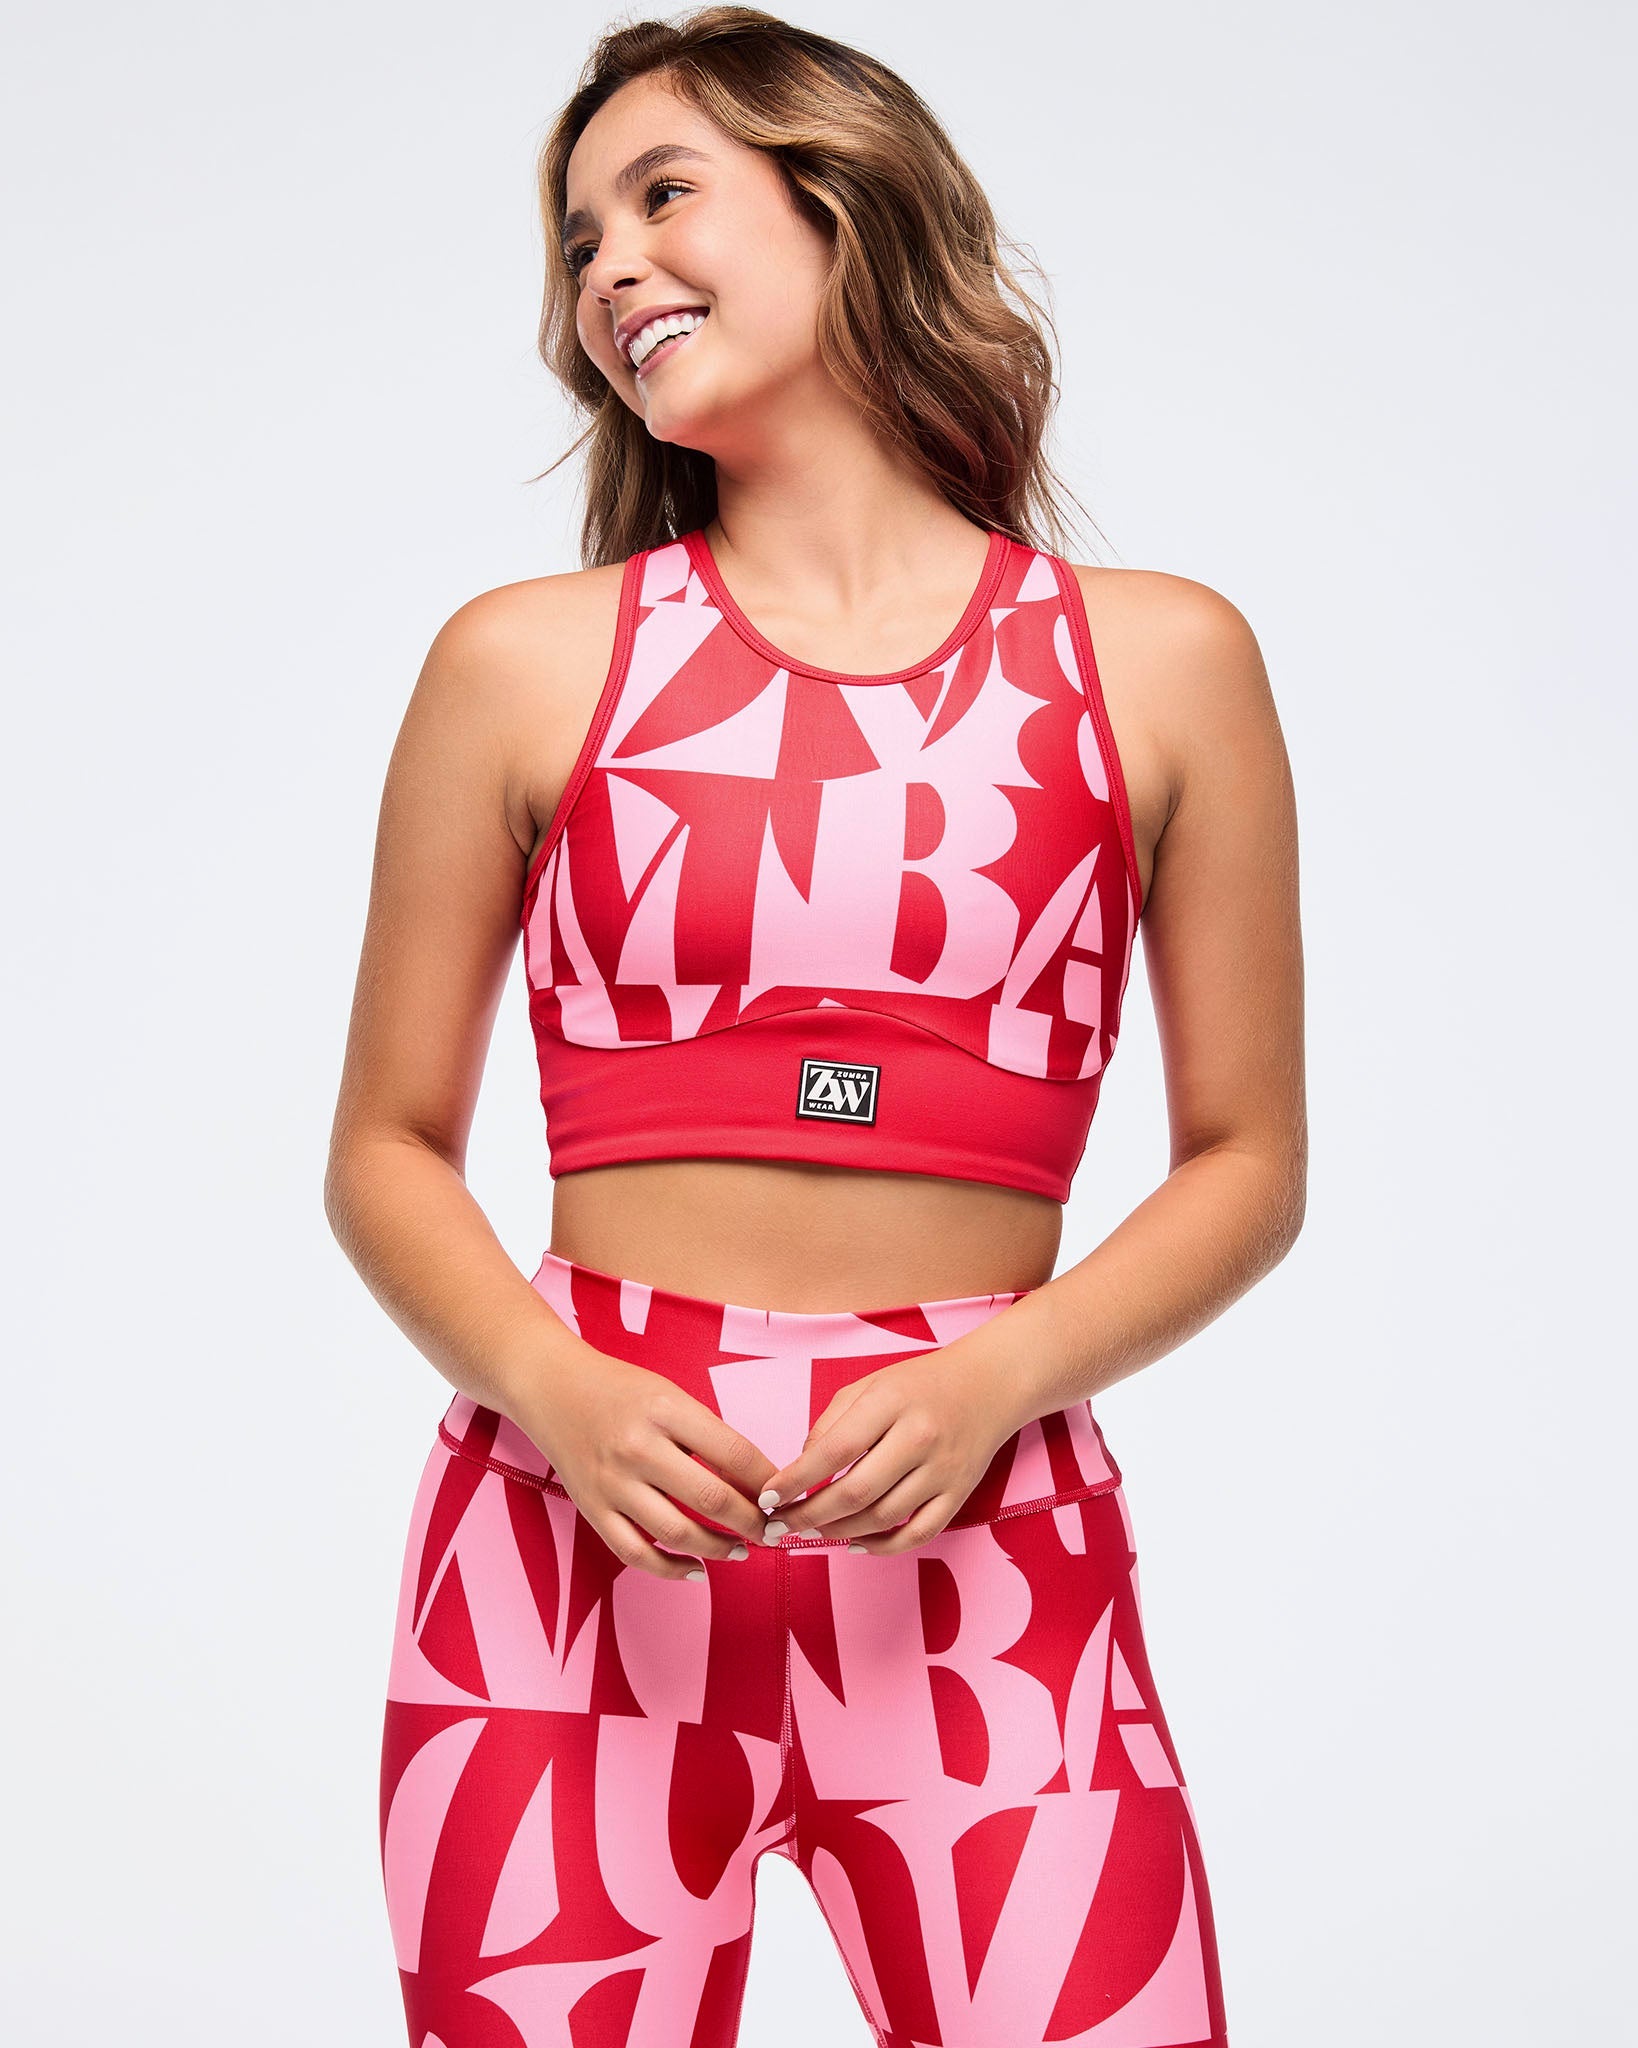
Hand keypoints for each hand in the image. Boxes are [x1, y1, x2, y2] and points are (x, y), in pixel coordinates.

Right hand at [511, 1347, 778, 1580]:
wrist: (551, 1387)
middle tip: (772, 1531)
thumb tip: (756, 1483)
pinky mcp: (592, 1509)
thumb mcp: (670, 1396)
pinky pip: (635, 1553)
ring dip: (718, 1549)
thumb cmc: (620, 1390)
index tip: (783, 1496)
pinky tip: (696, 1570)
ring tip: (741, 1550)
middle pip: (711, 1498)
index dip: (767, 1482)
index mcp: (665, 1410)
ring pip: (677, 1533)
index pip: (734, 1453)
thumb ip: (707, 1435)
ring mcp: (612, 1483)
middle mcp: (638, 1448)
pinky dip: (670, 1569)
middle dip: (752, 1522)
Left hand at [757, 1339, 1032, 1553]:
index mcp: (891, 1403)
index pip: (834, 1450)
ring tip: (811, 1532)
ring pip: (882, 1518)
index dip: (796, 1480)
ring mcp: (943, 1471)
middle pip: (855, 1492)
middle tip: (779, 1526)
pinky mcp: (959, 1494)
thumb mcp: (869, 1385)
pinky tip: (855, 1545)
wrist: (990, 1384)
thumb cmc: (920, 1384)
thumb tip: (800, 1469)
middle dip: (809, 1516)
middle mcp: (919, 1438)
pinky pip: (917, 1534)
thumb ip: (831, 1423)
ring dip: (838, 1533)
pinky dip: (882, 1547)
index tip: (768, 1496)